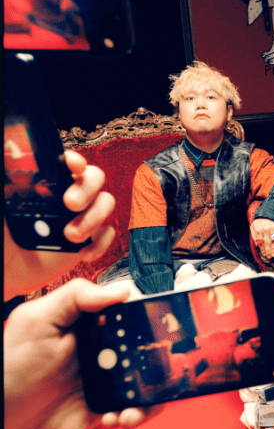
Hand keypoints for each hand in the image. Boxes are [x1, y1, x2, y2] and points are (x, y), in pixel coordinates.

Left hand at [4, 150, 115, 300]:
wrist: (8, 275)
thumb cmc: (1, 241)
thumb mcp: (3, 210)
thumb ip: (8, 186)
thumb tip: (8, 153)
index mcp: (47, 184)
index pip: (67, 163)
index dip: (75, 161)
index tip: (73, 166)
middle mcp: (68, 195)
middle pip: (94, 178)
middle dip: (87, 190)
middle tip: (71, 204)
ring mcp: (82, 216)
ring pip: (106, 203)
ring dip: (93, 218)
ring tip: (71, 237)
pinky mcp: (91, 238)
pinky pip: (108, 233)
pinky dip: (100, 243)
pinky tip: (84, 254)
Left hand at [4, 279, 163, 428]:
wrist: (4, 425)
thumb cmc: (10, 372)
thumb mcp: (36, 322)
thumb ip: (75, 297)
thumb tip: (122, 291)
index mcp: (91, 322)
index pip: (129, 308)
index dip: (147, 313)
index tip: (155, 323)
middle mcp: (103, 347)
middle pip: (147, 342)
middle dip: (156, 355)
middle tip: (151, 366)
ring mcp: (108, 376)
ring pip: (149, 376)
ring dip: (151, 390)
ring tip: (132, 405)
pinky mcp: (109, 403)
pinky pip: (138, 405)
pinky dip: (138, 412)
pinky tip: (119, 416)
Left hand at [251, 218, 273, 260]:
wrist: (268, 211)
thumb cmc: (260, 220)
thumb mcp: (253, 226)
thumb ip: (253, 235)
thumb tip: (257, 245)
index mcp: (258, 230)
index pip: (260, 243)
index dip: (262, 250)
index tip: (264, 255)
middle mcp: (265, 230)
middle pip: (266, 243)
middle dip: (268, 251)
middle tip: (269, 257)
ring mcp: (272, 228)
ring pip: (273, 241)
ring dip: (273, 249)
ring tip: (273, 255)